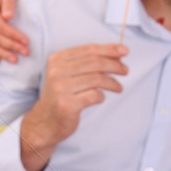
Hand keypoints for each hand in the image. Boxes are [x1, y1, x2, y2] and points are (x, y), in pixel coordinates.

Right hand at [18, 43, 127, 170]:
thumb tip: (116, 54)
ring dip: (112, 82)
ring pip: (96, 79)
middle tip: (125, 70)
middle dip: (114, 65)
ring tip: (119, 87)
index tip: (124, 51)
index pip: (88, 50)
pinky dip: (102, 96)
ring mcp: (61, 88)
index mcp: (57, 59)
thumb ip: (87, 63)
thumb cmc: (62, 95)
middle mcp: (57, 72)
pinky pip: (94, 96)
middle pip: (94, 63)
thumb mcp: (68, 74)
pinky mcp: (67, 104)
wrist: (45, 121)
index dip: (109, 49)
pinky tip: (101, 98)